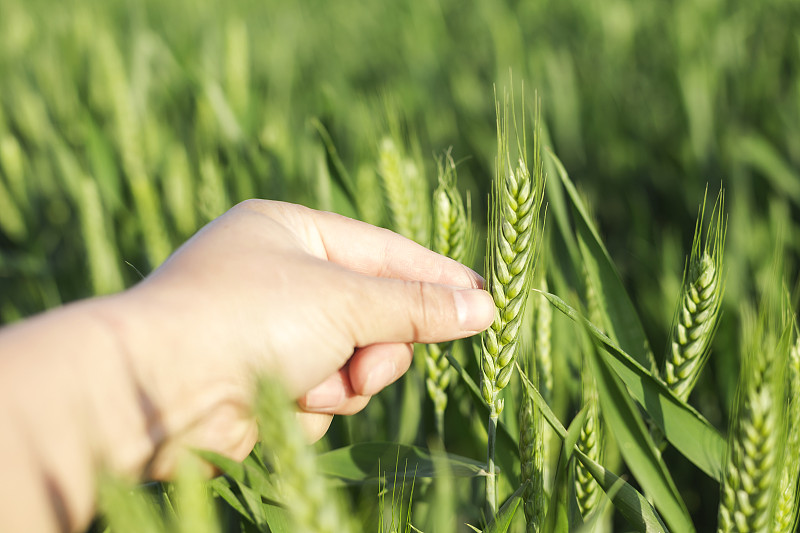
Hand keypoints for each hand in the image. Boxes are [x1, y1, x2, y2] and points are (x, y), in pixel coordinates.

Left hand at [113, 200, 494, 476]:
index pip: (384, 251)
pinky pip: (321, 393)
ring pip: (351, 360)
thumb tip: (481, 308)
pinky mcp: (261, 380)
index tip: (484, 297)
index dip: (435, 276)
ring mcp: (268, 330)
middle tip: (373, 363)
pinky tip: (284, 402)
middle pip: (372, 312)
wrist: (157, 390)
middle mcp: (277, 277)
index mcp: (289, 232)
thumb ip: (415, 307)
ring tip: (316, 385)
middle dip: (378, 345)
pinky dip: (313, 403)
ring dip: (345, 379)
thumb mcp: (343, 301)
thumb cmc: (247, 317)